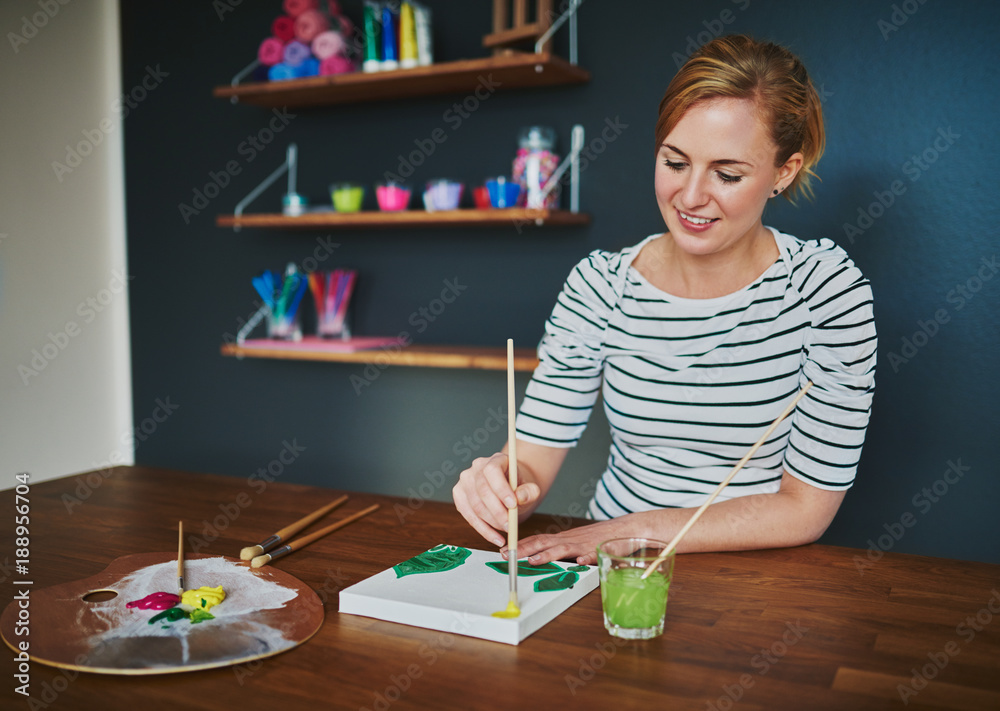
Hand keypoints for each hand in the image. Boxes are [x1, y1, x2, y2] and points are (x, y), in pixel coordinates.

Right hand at [453, 452, 540, 547]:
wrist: (511, 488)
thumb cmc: (519, 487)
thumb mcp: (530, 487)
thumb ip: (529, 492)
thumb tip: (520, 497)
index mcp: (496, 459)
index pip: (492, 471)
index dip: (501, 489)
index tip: (513, 505)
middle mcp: (476, 467)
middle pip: (482, 490)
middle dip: (496, 512)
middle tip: (510, 526)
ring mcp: (465, 481)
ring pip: (474, 505)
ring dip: (491, 522)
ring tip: (506, 530)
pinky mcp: (459, 496)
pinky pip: (468, 515)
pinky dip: (482, 529)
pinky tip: (495, 537)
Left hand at [506, 516, 639, 565]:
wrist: (628, 528)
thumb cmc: (601, 538)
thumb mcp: (577, 542)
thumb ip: (562, 549)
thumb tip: (541, 557)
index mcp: (564, 538)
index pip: (538, 539)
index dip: (521, 544)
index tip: (504, 549)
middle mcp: (571, 540)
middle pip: (544, 542)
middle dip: (525, 549)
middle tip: (508, 555)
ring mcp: (585, 545)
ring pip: (564, 549)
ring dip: (548, 555)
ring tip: (534, 561)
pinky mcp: (602, 550)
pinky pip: (593, 555)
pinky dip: (586, 559)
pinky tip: (579, 564)